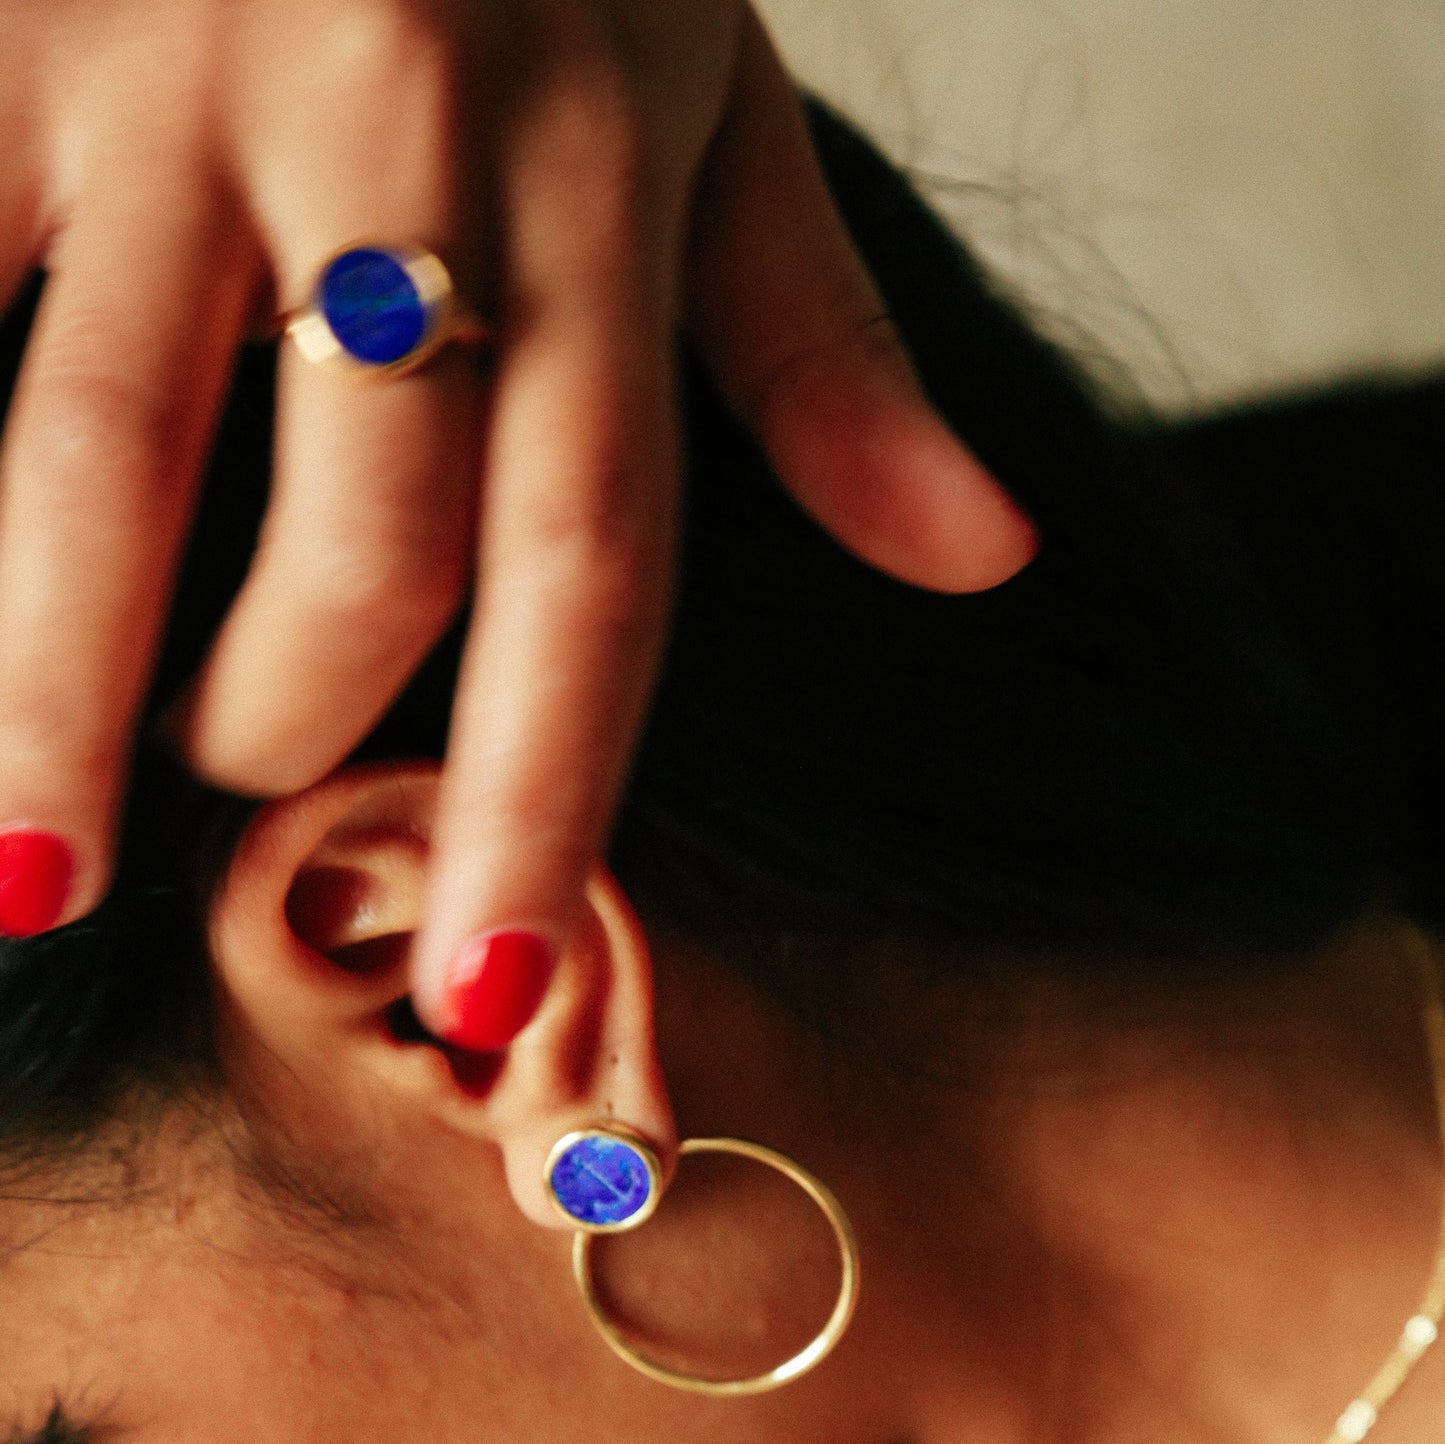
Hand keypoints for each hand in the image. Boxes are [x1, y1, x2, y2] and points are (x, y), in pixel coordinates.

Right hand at [0, 0, 1034, 1035]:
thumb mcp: (722, 122)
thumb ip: (829, 359)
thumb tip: (984, 556)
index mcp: (596, 194)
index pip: (595, 558)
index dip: (550, 791)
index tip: (497, 989)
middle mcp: (401, 148)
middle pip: (362, 537)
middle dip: (294, 725)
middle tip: (248, 788)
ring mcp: (175, 82)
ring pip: (98, 448)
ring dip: (51, 692)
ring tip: (26, 874)